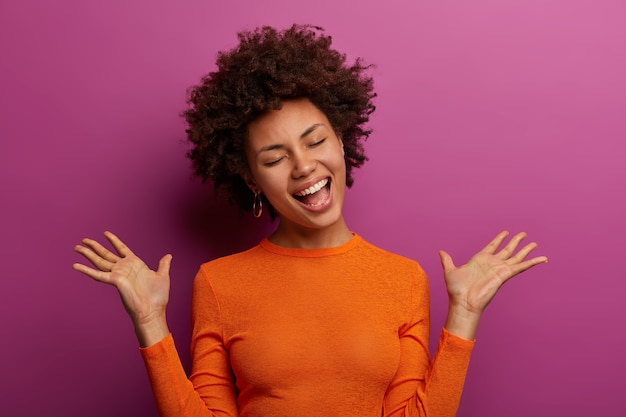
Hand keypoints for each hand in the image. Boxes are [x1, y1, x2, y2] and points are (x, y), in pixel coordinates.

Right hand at [73, 231, 171, 345]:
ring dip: (87, 254)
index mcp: (135, 264)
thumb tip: (169, 255)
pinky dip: (86, 270)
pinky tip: (75, 265)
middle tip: (83, 239)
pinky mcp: (114, 281)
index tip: (105, 233)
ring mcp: (118, 274)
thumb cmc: (158, 297)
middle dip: (94, 246)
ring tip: (76, 247)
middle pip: (106, 254)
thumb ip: (163, 265)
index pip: (121, 248)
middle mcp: (124, 267)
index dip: (114, 240)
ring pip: (99, 261)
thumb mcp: (162, 276)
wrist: (153, 310)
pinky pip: (98, 274)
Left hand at [440, 231, 546, 338]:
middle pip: (507, 249)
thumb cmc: (456, 290)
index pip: (492, 246)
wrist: (463, 302)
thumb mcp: (450, 270)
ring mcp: (499, 269)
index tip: (505, 232)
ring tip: (534, 243)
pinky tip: (542, 259)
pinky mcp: (505, 275)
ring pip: (516, 256)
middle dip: (515, 241)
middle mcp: (491, 264)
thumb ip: (447, 260)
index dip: (499, 239)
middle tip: (523, 234)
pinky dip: (532, 262)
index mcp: (480, 260)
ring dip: (525, 250)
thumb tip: (440, 251)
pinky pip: (521, 267)